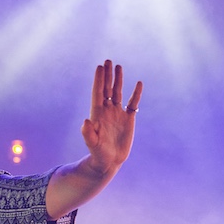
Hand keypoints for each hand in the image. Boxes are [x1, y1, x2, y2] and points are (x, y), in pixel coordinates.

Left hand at [80, 59, 142, 175]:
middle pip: (106, 89)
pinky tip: (138, 84)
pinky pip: (132, 103)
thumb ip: (88, 133)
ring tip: (118, 66)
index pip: (98, 93)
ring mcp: (117, 114)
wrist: (109, 162)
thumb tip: (85, 121)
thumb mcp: (93, 144)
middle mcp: (107, 111)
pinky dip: (135, 94)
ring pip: (117, 93)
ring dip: (118, 80)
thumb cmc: (98, 154)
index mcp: (97, 114)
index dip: (99, 80)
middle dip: (107, 75)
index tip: (100, 67)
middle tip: (107, 61)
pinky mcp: (128, 119)